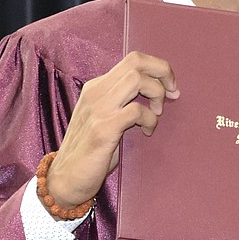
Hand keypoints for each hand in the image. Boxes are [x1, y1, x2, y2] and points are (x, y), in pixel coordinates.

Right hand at [47, 51, 178, 207]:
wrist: (65, 179)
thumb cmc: (91, 151)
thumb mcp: (105, 118)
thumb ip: (122, 103)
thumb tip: (155, 94)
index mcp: (97, 87)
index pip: (132, 60)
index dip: (158, 68)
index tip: (171, 86)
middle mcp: (96, 92)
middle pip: (136, 61)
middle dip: (163, 72)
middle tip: (173, 94)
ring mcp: (98, 109)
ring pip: (136, 79)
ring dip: (156, 94)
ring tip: (156, 114)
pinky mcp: (103, 129)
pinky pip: (137, 110)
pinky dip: (150, 120)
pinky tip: (147, 132)